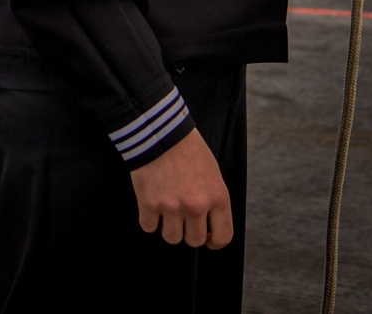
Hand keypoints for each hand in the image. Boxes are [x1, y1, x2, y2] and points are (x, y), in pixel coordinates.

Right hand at [128, 127, 231, 248]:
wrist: (159, 129)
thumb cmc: (187, 147)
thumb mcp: (212, 172)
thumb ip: (213, 199)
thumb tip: (209, 224)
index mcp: (217, 197)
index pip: (223, 237)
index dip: (214, 241)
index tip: (208, 237)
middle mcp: (196, 206)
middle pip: (194, 240)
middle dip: (188, 231)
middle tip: (182, 216)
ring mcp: (171, 206)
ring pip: (171, 237)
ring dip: (168, 226)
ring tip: (165, 209)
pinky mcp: (149, 203)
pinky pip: (148, 226)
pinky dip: (148, 218)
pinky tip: (150, 204)